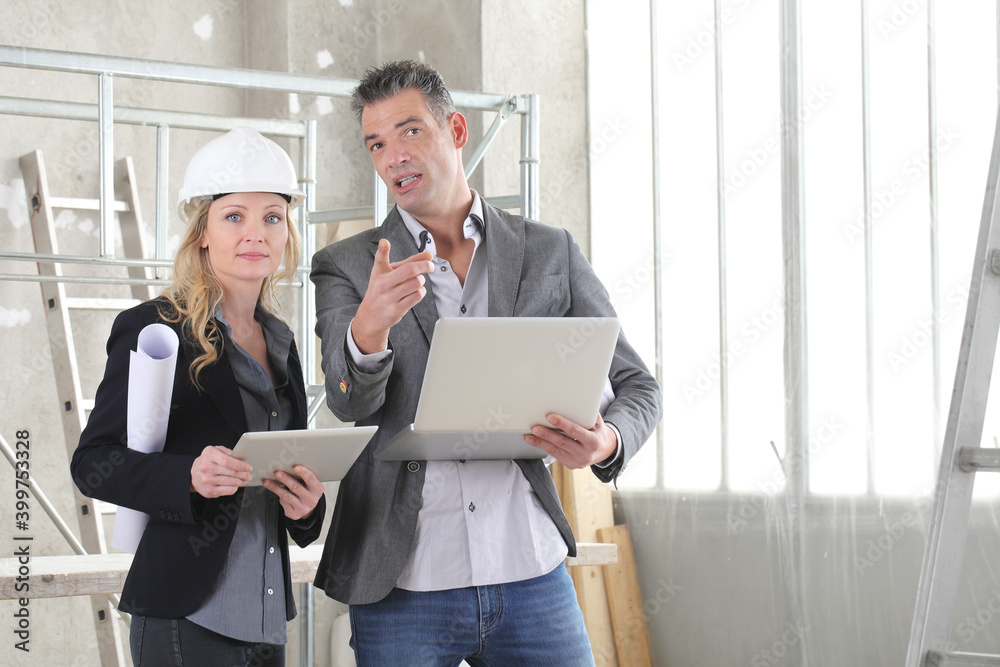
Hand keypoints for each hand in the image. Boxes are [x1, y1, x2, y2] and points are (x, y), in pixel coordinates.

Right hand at [190, 446, 251, 497]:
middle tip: (249, 474)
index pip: (228, 461)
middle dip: (244, 474)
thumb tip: (241, 457)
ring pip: (231, 482)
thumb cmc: (207, 461)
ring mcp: (207, 480)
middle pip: (231, 472)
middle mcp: (206, 468)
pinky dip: (235, 488)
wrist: (193, 474)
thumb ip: (228, 452)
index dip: (241, 465)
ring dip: (241, 481)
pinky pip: (227, 490)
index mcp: (209, 455)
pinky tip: (236, 485)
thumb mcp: (215, 450)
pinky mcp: (209, 491)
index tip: (248, 467)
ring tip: (245, 480)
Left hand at [261, 465, 323, 520]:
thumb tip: (286, 467)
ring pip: (287, 496)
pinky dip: (277, 494)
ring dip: (275, 487)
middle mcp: (311, 500)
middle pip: (296, 487)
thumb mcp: (310, 485)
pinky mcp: (294, 514)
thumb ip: (303, 478)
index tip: (294, 467)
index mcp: (318, 489)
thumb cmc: (307, 491)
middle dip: (285, 479)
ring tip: (267, 481)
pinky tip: (272, 488)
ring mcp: (303, 508)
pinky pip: (283, 503)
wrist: (308, 508)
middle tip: (277, 473)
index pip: (311, 479)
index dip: (303, 472)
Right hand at [352, 239, 433, 353]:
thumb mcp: (389, 274)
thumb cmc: (383, 290)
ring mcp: (389, 297)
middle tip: (430, 266)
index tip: (385, 242)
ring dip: (422, 281)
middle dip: (424, 265)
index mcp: (379, 272)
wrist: (370, 316)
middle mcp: (382, 284)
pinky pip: (417, 296)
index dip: (383, 249)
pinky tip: (416, 292)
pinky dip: (421, 292)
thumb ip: (409, 262)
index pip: (380, 259)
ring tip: (418, 282)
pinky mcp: (396, 309)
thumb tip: (429, 255)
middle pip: (409, 270)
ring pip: (417, 283)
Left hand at [524, 412, 617, 469]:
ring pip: (556, 451)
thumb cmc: (598, 432)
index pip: (575, 432)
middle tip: (535, 428)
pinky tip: (536, 442)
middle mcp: (585, 453)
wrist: (605, 450)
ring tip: (529, 436)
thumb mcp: (597, 422)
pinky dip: (544, 448)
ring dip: (541, 443)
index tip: (550, 417)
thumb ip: (586, 413)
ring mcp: (578, 461)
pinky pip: (555, 455)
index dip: (562, 424)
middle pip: (562, 443)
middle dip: (547, 435)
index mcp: (593, 441)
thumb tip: (573, 400)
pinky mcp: (571, 465)